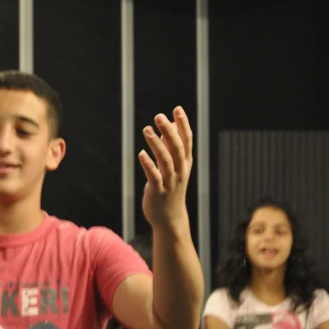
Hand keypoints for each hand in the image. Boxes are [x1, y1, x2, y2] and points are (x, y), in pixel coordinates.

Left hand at [139, 106, 192, 230]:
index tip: (177, 109)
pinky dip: (148, 164)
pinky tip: (141, 153)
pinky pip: (154, 176)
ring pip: (166, 160)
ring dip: (156, 144)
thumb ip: (169, 148)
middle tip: (159, 116)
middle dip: (169, 131)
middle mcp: (180, 171)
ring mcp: (170, 182)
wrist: (169, 219)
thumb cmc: (169, 189)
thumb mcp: (172, 168)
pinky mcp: (158, 192)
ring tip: (146, 129)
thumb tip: (167, 127)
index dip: (183, 125)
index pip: (187, 141)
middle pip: (177, 148)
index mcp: (185, 164)